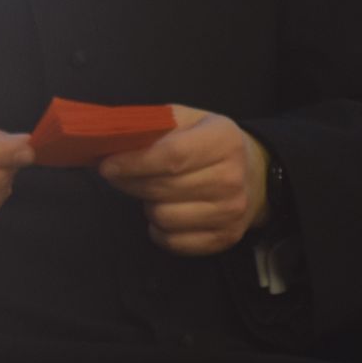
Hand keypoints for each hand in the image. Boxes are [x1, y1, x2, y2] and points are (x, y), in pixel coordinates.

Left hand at [98, 105, 269, 255]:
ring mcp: (231, 212)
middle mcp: (231, 178)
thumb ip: (155, 126)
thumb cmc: (210, 142)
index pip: (171, 156)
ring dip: (147, 205)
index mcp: (223, 140)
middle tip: (119, 175)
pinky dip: (159, 230)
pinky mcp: (225, 238)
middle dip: (130, 183)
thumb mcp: (190, 120)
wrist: (255, 174)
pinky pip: (173, 242)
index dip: (133, 163)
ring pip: (164, 217)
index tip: (106, 165)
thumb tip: (111, 140)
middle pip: (163, 188)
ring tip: (153, 192)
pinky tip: (163, 212)